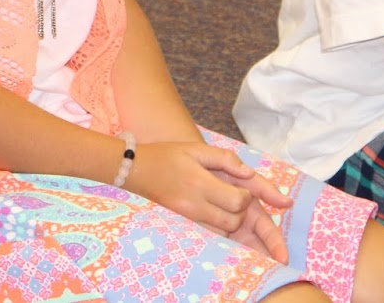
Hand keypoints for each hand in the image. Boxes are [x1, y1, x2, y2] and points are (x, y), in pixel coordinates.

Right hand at [122, 142, 291, 261]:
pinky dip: (217, 227)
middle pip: (233, 222)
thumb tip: (248, 173)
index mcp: (199, 183)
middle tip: (235, 197)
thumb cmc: (168, 155)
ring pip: (222, 232)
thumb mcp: (197, 149)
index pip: (237, 202)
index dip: (246, 196)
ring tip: (224, 204)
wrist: (135, 169)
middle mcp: (193, 205)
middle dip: (242, 212)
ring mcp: (186, 218)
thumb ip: (225, 159)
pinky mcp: (181, 225)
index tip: (241, 188)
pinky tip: (213, 212)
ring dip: (231, 221)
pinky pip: (209, 234)